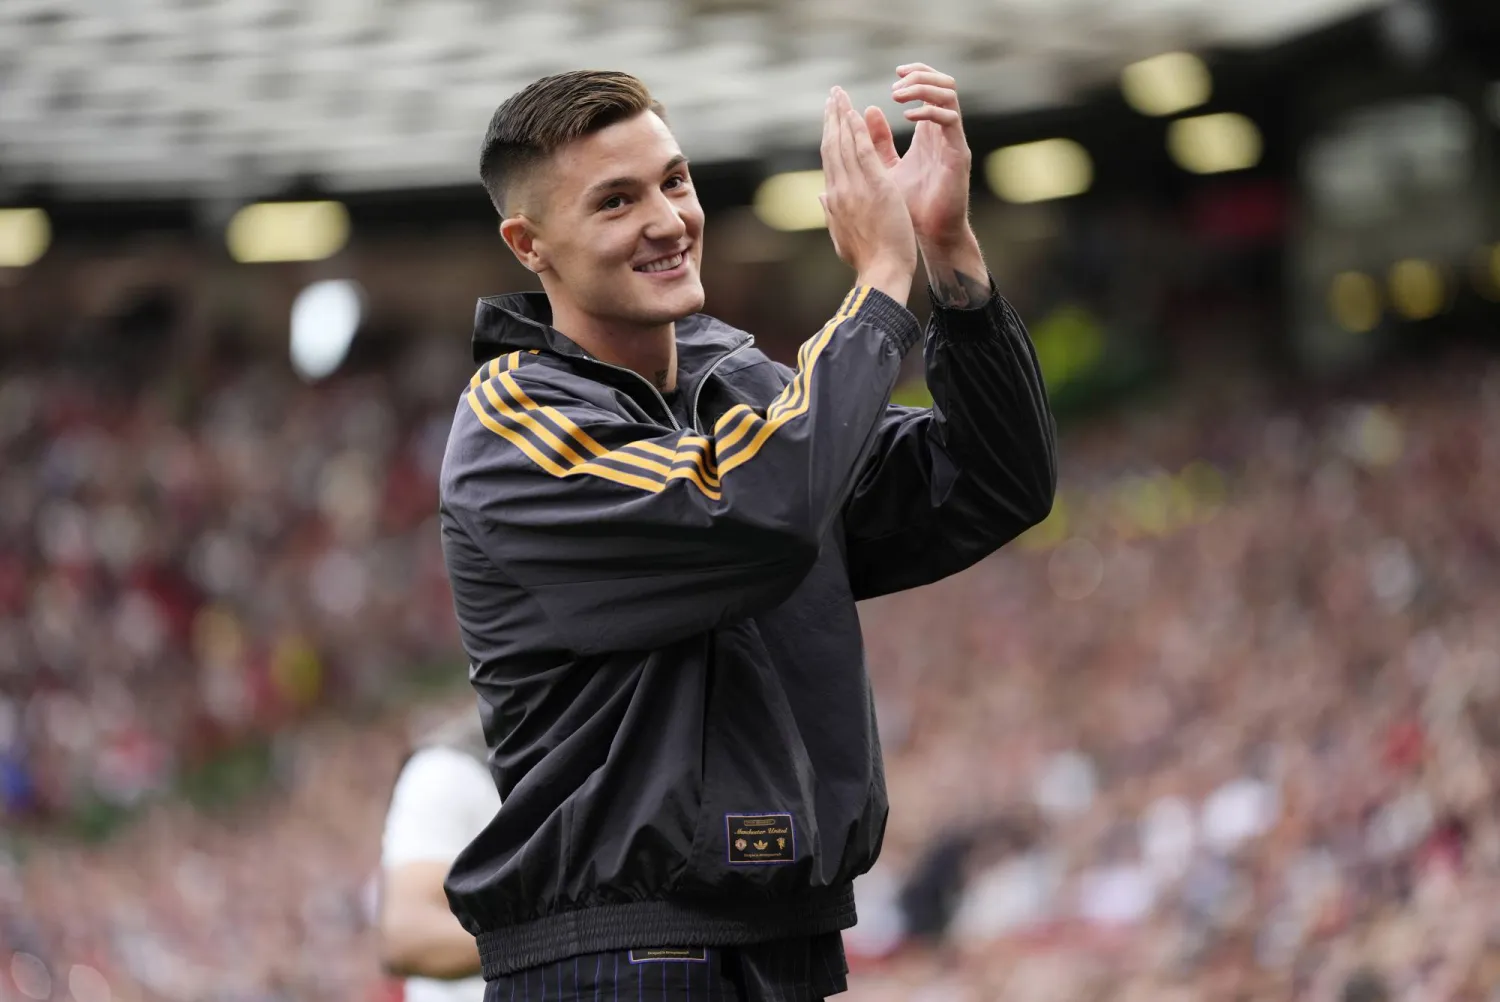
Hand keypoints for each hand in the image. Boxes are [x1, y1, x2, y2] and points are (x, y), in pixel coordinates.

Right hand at [819, 86, 916, 302]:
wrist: (881, 273)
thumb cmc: (867, 260)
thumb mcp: (843, 236)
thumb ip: (831, 213)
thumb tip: (820, 197)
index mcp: (834, 200)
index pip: (829, 160)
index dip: (828, 136)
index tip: (830, 117)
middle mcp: (839, 190)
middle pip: (831, 146)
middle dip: (831, 118)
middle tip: (832, 95)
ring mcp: (855, 188)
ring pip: (844, 144)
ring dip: (842, 115)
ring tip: (840, 94)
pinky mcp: (875, 187)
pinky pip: (863, 151)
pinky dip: (858, 129)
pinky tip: (857, 111)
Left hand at [865, 64, 972, 250]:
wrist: (929, 234)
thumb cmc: (910, 206)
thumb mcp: (886, 167)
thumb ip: (878, 141)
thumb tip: (868, 110)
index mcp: (929, 131)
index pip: (930, 88)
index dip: (914, 74)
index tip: (894, 74)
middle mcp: (944, 132)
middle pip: (945, 83)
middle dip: (920, 76)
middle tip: (896, 86)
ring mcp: (953, 141)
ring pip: (949, 94)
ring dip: (923, 88)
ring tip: (898, 96)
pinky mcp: (958, 154)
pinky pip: (950, 120)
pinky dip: (929, 111)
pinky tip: (908, 117)